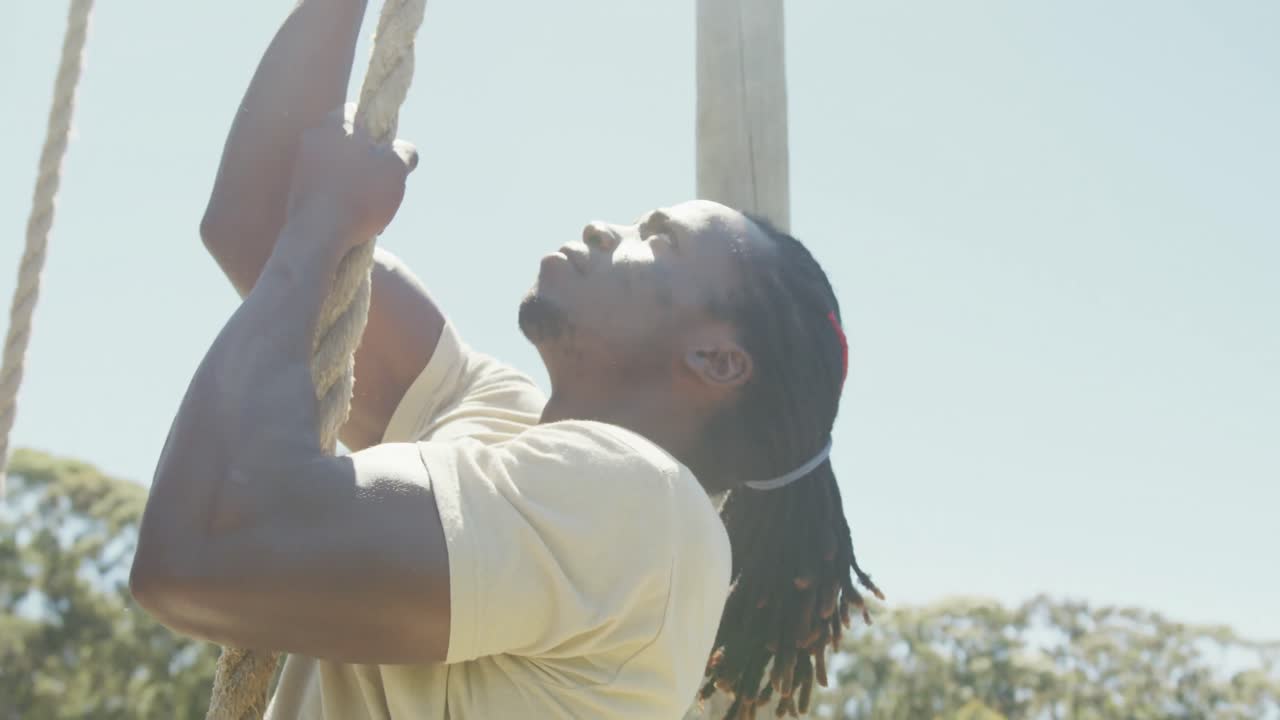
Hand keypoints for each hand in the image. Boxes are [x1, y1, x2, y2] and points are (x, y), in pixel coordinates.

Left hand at [287, 104, 418, 244]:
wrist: (318, 235)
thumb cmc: (359, 194)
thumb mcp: (396, 168)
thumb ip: (405, 152)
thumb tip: (406, 152)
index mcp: (336, 122)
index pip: (360, 111)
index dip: (380, 129)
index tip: (390, 151)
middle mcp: (313, 137)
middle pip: (351, 142)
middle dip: (369, 161)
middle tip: (385, 184)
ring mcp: (302, 164)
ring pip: (340, 167)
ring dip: (357, 183)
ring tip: (370, 209)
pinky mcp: (296, 190)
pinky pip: (327, 187)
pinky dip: (342, 199)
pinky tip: (353, 219)